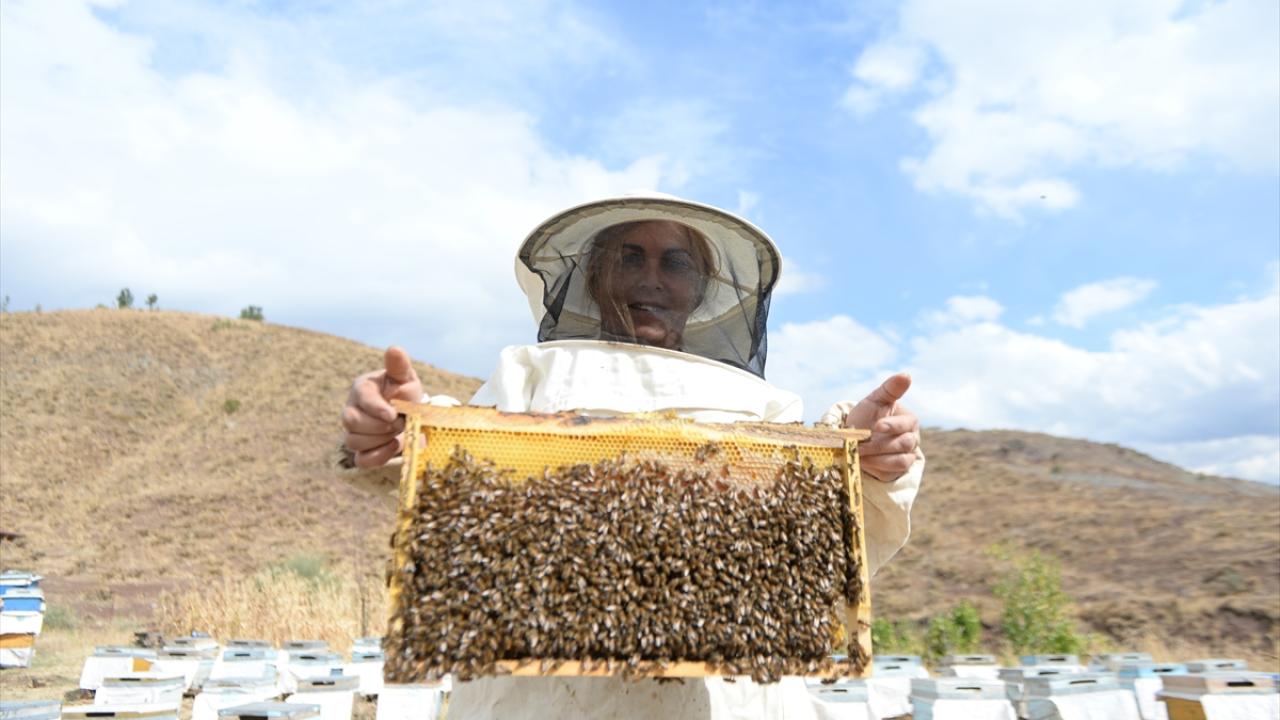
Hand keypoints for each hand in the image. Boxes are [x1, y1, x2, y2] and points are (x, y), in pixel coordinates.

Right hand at [341, 346, 422, 467]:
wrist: (410, 416)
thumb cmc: (405, 393)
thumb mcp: (405, 378)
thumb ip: (399, 366)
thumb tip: (394, 349)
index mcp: (361, 388)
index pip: (361, 398)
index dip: (377, 408)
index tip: (393, 415)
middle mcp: (351, 409)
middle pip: (351, 421)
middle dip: (379, 426)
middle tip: (400, 423)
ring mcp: (353, 431)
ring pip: (353, 441)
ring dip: (380, 440)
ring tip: (398, 432)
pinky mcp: (360, 450)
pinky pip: (360, 460)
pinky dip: (378, 456)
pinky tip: (393, 446)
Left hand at [843, 373, 919, 481]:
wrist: (853, 439)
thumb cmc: (866, 416)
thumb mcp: (875, 400)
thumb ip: (890, 389)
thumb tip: (907, 375)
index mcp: (909, 420)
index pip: (907, 424)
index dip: (892, 425)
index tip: (877, 426)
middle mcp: (912, 438)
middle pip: (904, 443)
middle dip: (879, 444)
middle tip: (859, 444)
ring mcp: (907, 455)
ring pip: (900, 459)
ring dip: (877, 456)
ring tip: (858, 453)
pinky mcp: (898, 470)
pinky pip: (894, 470)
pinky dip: (877, 466)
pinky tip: (863, 461)